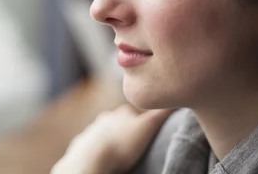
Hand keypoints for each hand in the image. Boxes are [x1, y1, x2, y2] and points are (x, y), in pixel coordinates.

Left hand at [50, 105, 174, 173]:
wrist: (93, 157)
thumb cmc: (123, 143)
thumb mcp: (147, 126)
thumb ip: (161, 113)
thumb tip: (175, 101)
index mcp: (121, 112)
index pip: (136, 112)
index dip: (143, 121)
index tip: (149, 130)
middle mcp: (105, 117)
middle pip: (119, 121)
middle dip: (126, 129)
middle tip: (135, 143)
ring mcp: (92, 130)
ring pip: (105, 132)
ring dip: (112, 139)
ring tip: (120, 152)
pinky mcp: (82, 144)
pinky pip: (92, 144)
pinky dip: (98, 148)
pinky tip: (104, 156)